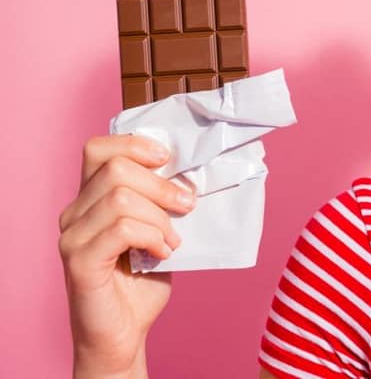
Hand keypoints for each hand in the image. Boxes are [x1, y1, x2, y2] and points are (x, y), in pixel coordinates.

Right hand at [58, 134, 196, 376]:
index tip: (168, 160)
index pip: (98, 148)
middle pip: (115, 168)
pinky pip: (121, 229)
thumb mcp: (158, 229)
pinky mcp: (79, 261)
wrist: (124, 332)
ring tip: (172, 239)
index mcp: (89, 198)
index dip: (135, 145)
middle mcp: (73, 213)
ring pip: (121, 198)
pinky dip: (152, 236)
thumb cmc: (141, 280)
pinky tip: (162, 253)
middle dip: (161, 184)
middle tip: (186, 205)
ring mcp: (72, 237)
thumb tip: (192, 172)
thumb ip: (162, 200)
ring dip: (160, 216)